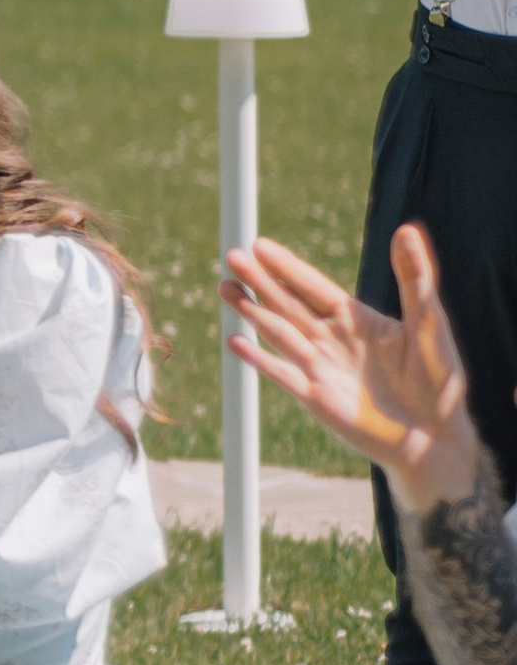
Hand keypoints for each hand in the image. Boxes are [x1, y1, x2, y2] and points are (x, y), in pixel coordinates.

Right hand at [224, 227, 486, 510]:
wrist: (433, 436)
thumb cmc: (438, 379)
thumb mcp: (428, 320)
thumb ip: (414, 277)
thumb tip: (406, 228)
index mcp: (356, 320)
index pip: (313, 286)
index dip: (287, 267)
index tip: (261, 245)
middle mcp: (332, 340)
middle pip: (288, 304)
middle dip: (260, 281)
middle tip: (232, 256)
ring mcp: (320, 368)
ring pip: (278, 333)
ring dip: (252, 311)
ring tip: (225, 287)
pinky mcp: (315, 398)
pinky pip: (281, 374)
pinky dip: (258, 359)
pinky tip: (236, 341)